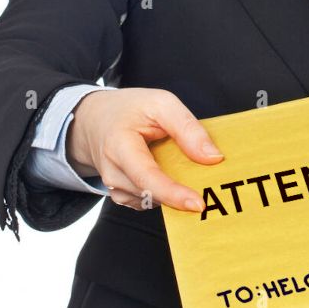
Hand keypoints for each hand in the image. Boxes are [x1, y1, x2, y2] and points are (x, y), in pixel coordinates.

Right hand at [66, 88, 223, 211]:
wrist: (96, 120)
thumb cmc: (129, 109)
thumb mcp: (161, 103)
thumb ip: (187, 128)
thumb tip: (213, 158)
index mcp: (119, 145)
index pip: (147, 177)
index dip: (173, 193)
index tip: (198, 203)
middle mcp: (112, 172)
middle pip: (152, 193)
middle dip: (180, 193)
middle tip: (207, 185)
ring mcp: (115, 188)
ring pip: (153, 200)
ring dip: (173, 190)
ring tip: (180, 165)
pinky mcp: (121, 195)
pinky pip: (150, 201)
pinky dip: (165, 191)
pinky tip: (167, 171)